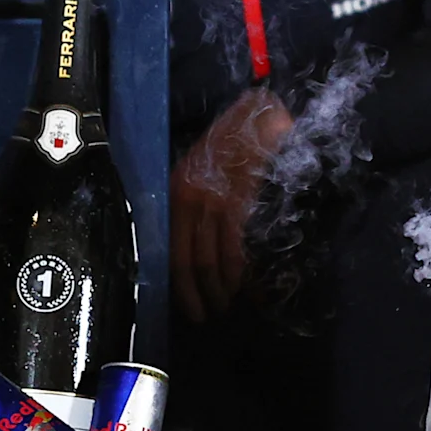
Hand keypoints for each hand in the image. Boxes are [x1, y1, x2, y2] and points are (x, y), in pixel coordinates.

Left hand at [170, 89, 290, 324]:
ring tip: (229, 305)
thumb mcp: (203, 172)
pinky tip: (247, 286)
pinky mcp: (237, 200)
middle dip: (199, 294)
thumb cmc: (234, 143)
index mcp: (177, 195)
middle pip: (189, 261)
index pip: (173, 252)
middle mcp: (189, 200)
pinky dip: (240, 272)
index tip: (191, 308)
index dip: (181, 285)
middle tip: (210, 315)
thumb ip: (200, 205)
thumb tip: (201, 245)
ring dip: (221, 288)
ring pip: (211, 259)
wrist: (258, 115)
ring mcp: (213, 201)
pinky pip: (235, 246)